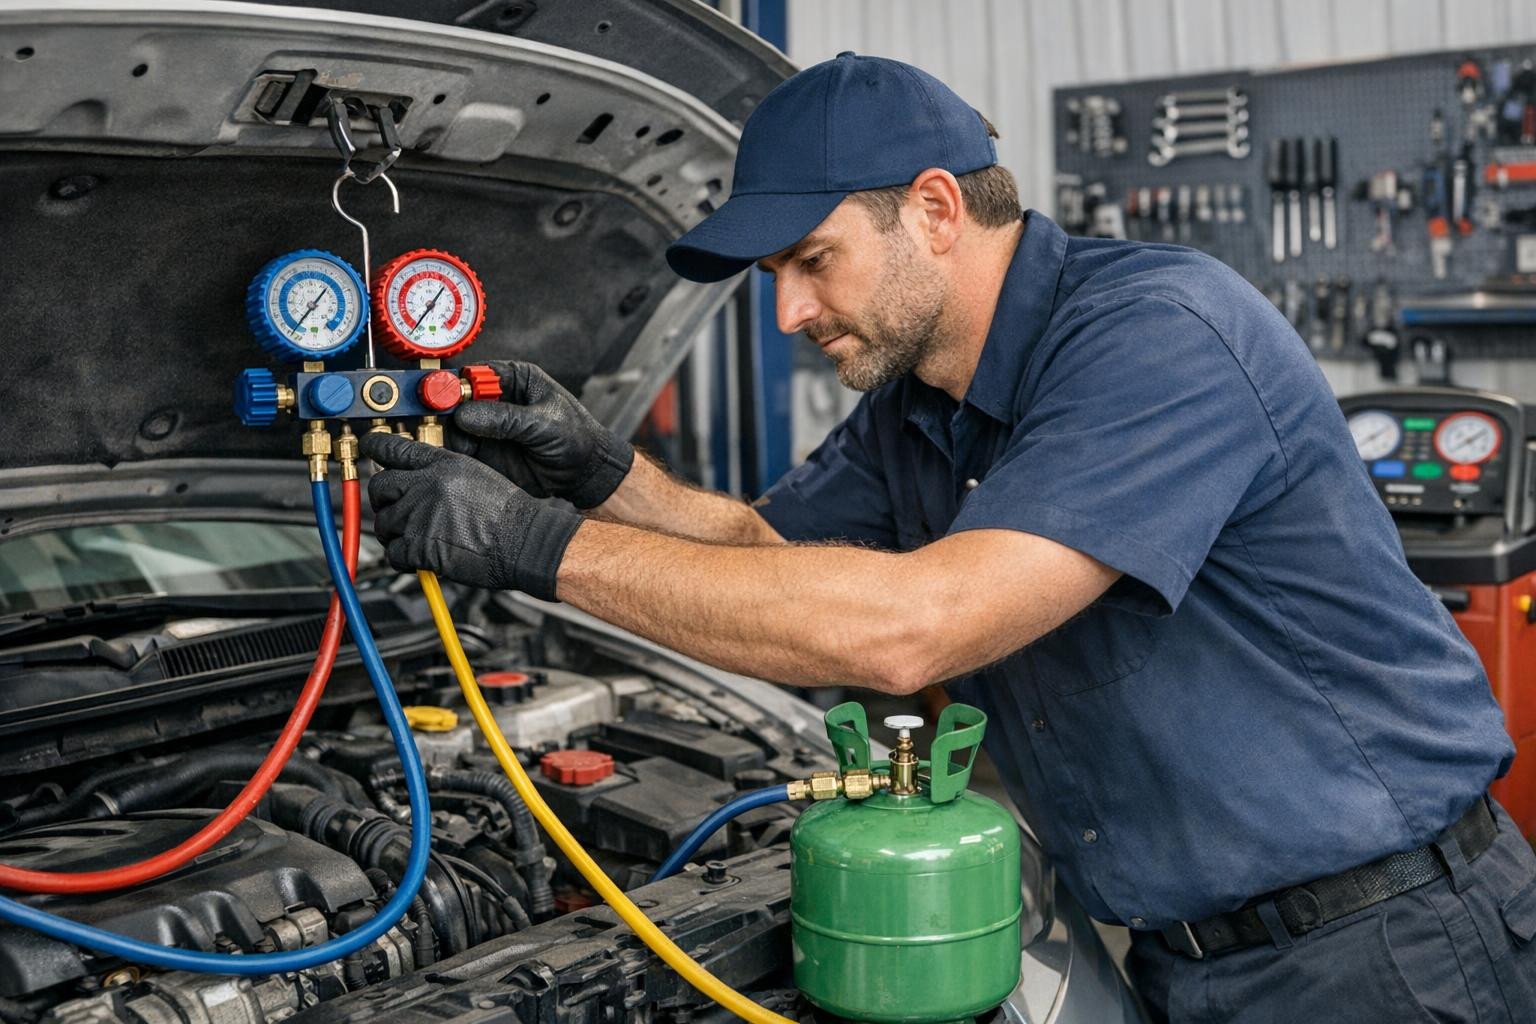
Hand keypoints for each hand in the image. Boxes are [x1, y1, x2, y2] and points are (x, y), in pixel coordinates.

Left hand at [361, 432, 580, 600]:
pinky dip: (402, 559)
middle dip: (383, 501)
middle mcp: (426, 485)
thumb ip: (443, 473)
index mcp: (442, 464)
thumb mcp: (477, 475)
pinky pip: (393, 553)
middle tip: (395, 510)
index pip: (393, 448)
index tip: (369, 446)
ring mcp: (420, 515)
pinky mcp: (420, 546)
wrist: (525, 541)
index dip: (375, 446)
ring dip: (394, 534)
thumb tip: (417, 479)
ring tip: (413, 539)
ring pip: (383, 523)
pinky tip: (419, 558)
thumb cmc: (509, 515)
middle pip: (379, 486)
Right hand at [447, 361, 632, 508]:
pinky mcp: (484, 450)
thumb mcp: (544, 423)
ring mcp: (488, 425)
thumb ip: (506, 419)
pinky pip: (460, 448)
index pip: (475, 374)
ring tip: (467, 445)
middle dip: (445, 409)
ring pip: (454, 425)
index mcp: (514, 378)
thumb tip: (466, 414)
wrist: (584, 473)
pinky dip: (456, 452)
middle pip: (456, 398)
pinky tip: (467, 456)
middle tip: (444, 421)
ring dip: (451, 434)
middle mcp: (496, 399)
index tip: (443, 396)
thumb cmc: (575, 437)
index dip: (455, 383)